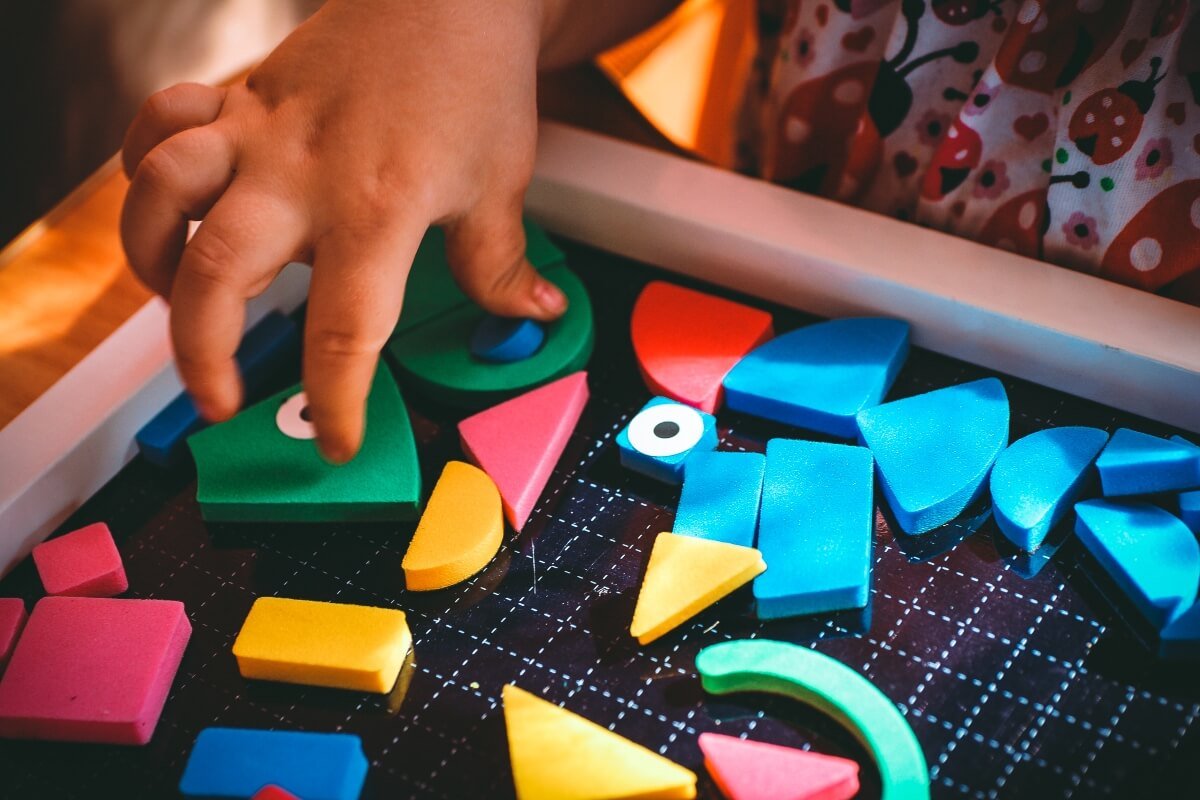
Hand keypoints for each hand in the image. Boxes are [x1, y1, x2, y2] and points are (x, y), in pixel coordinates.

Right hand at [120, 0, 566, 462]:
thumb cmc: (475, 85)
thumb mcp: (500, 185)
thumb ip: (501, 264)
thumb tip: (533, 315)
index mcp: (378, 208)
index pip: (343, 329)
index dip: (337, 400)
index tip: (338, 441)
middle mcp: (303, 172)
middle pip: (217, 274)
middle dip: (202, 354)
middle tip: (219, 400)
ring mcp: (260, 130)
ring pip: (162, 195)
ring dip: (150, 260)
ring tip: (172, 303)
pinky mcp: (239, 97)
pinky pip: (160, 123)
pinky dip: (144, 165)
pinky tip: (165, 206)